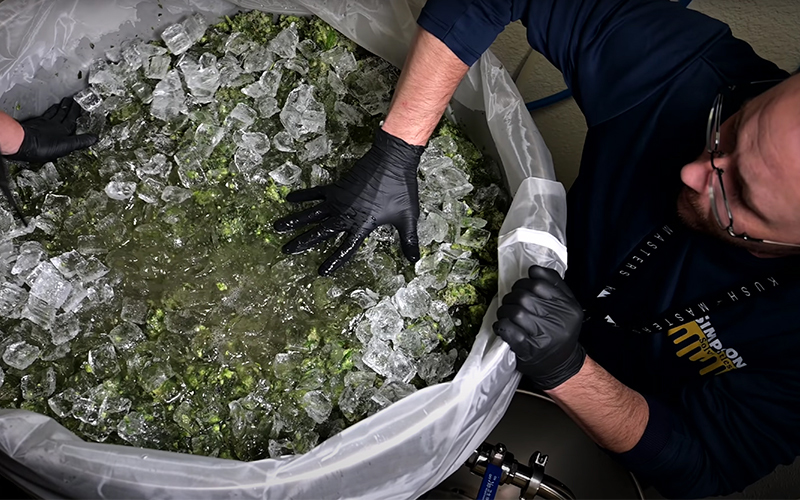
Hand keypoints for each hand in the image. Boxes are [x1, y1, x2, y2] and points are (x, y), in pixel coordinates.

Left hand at [4, 97, 97, 162]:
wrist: (23, 142)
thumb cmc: (44, 145)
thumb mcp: (66, 146)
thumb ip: (80, 141)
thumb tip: (95, 138)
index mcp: (63, 129)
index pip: (72, 118)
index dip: (76, 111)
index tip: (80, 104)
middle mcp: (54, 124)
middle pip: (63, 113)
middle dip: (68, 106)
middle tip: (71, 99)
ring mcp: (43, 123)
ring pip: (53, 113)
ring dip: (58, 108)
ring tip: (60, 104)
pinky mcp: (34, 125)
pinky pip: (44, 115)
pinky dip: (47, 113)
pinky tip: (46, 113)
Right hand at [273, 128, 424, 275]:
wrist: (392, 161)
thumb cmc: (401, 189)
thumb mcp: (407, 218)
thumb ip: (408, 241)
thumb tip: (414, 261)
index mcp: (362, 225)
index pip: (346, 249)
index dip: (334, 261)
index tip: (321, 272)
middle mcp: (346, 215)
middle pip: (320, 232)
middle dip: (303, 243)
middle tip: (286, 251)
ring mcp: (339, 200)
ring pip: (312, 214)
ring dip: (294, 221)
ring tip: (277, 228)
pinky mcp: (337, 187)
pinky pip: (316, 193)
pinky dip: (303, 196)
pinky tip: (289, 199)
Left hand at [493, 265, 585, 390]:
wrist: (562, 366)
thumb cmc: (560, 333)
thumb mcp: (566, 307)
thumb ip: (554, 284)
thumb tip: (534, 269)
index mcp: (568, 307)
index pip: (539, 284)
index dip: (524, 283)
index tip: (520, 288)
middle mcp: (559, 321)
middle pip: (525, 297)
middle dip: (512, 297)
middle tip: (510, 302)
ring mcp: (544, 336)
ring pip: (515, 312)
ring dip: (504, 310)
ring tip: (505, 314)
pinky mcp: (529, 350)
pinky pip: (508, 330)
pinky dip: (500, 325)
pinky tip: (502, 326)